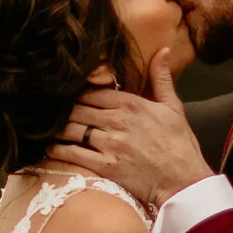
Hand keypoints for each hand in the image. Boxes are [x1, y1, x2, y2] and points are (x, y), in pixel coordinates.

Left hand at [51, 65, 207, 204]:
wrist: (184, 181)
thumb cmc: (179, 145)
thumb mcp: (174, 107)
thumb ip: (161, 78)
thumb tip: (161, 50)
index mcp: (131, 104)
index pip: (92, 92)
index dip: (76, 94)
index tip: (67, 97)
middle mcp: (118, 121)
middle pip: (77, 109)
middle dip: (63, 111)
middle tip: (51, 113)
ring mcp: (110, 144)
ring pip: (72, 129)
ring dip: (58, 129)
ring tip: (48, 128)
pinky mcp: (105, 166)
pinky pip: (73, 154)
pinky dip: (58, 149)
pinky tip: (51, 148)